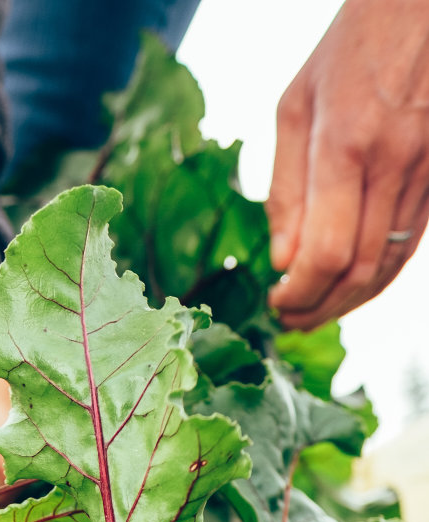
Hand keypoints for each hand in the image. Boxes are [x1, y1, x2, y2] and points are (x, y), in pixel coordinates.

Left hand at [267, 0, 428, 328]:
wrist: (422, 7)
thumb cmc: (352, 47)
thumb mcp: (296, 105)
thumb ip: (285, 188)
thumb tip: (283, 261)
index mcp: (346, 143)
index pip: (325, 253)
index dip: (298, 294)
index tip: (275, 304)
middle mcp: (392, 163)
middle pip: (358, 271)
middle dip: (318, 310)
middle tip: (289, 323)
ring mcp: (425, 172)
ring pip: (389, 267)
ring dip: (347, 303)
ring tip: (314, 315)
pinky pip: (410, 247)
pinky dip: (378, 279)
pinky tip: (349, 289)